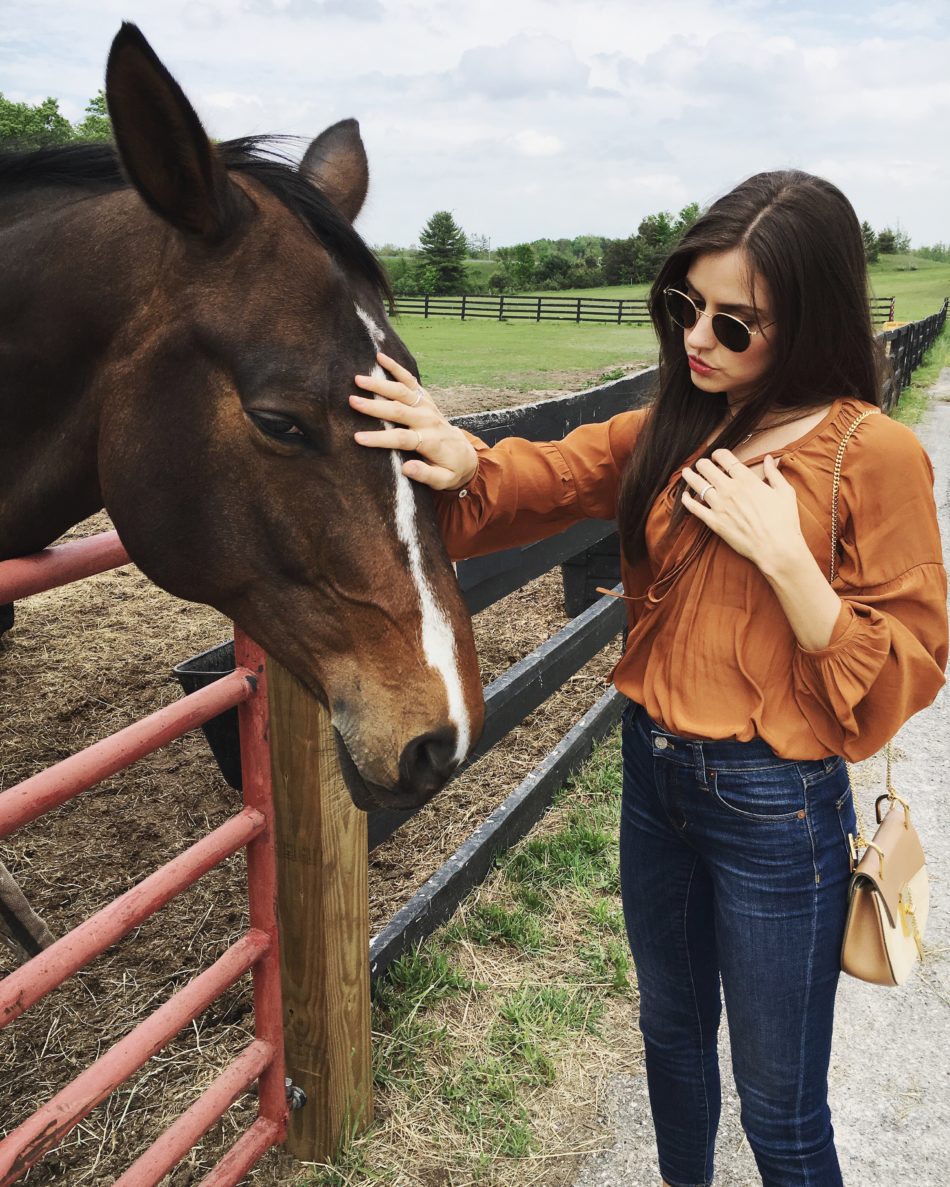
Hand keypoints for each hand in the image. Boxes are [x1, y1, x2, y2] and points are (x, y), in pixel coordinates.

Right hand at [350, 352, 478, 490]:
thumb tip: (406, 468)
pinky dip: (396, 368)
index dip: (380, 438)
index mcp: (431, 442)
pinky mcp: (426, 400)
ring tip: (358, 379)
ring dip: (380, 385)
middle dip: (375, 406)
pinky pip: (410, 381)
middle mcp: (429, 421)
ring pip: (403, 392)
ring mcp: (428, 407)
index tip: (358, 438)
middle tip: (352, 401)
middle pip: (399, 411)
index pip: (402, 439)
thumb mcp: (443, 481)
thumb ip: (426, 475)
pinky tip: (380, 357)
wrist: (464, 455)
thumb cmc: (450, 470)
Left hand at [680, 449, 806, 573]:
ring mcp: (719, 505)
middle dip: (703, 463)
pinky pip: (693, 507)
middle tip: (702, 464)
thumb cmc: (784, 521)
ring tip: (686, 472)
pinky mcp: (713, 522)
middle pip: (707, 468)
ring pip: (697, 484)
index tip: (716, 455)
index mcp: (747, 480)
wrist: (776, 548)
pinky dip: (686, 500)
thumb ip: (774, 473)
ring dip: (690, 476)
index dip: (718, 454)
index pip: (725, 458)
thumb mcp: (785, 492)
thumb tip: (769, 458)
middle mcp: (730, 489)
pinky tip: (684, 496)